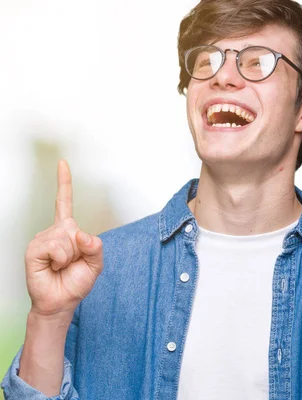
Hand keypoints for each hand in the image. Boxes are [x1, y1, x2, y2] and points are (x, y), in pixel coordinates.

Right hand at [24, 160, 103, 316]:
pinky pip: (56, 247)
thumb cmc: (76, 282)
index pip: (64, 202)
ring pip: (67, 239)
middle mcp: (53, 231)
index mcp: (67, 230)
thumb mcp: (95, 264)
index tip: (62, 163)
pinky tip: (54, 266)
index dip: (64, 182)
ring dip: (70, 256)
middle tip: (70, 263)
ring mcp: (41, 239)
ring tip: (61, 266)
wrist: (61, 302)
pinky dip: (61, 259)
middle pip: (75, 228)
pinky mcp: (33, 249)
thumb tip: (81, 233)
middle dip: (80, 249)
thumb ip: (96, 247)